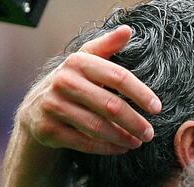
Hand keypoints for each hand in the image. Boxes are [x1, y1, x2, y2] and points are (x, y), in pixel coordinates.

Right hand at [16, 25, 161, 154]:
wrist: (36, 109)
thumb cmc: (72, 83)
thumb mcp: (87, 61)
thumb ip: (107, 46)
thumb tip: (127, 30)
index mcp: (78, 62)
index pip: (118, 76)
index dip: (140, 93)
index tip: (157, 107)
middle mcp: (63, 82)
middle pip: (110, 105)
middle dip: (134, 122)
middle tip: (150, 133)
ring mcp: (53, 106)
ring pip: (97, 127)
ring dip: (122, 137)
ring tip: (138, 142)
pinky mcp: (48, 129)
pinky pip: (84, 143)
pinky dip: (107, 148)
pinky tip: (120, 148)